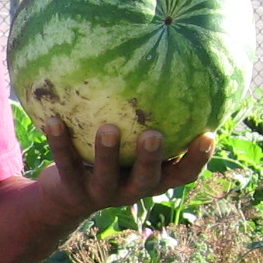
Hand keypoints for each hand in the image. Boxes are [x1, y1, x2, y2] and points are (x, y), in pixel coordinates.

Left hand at [36, 119, 215, 218]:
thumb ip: (146, 119)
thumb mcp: (131, 143)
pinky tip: (53, 120)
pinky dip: (59, 142)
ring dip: (107, 153)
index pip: (184, 174)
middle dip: (151, 158)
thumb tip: (168, 66)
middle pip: (147, 179)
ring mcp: (102, 193)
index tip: (209, 134)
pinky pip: (66, 163)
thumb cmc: (111, 159)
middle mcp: (132, 190)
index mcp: (153, 178)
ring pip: (107, 175)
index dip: (198, 159)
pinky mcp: (73, 191)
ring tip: (107, 128)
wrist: (67, 196)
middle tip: (154, 134)